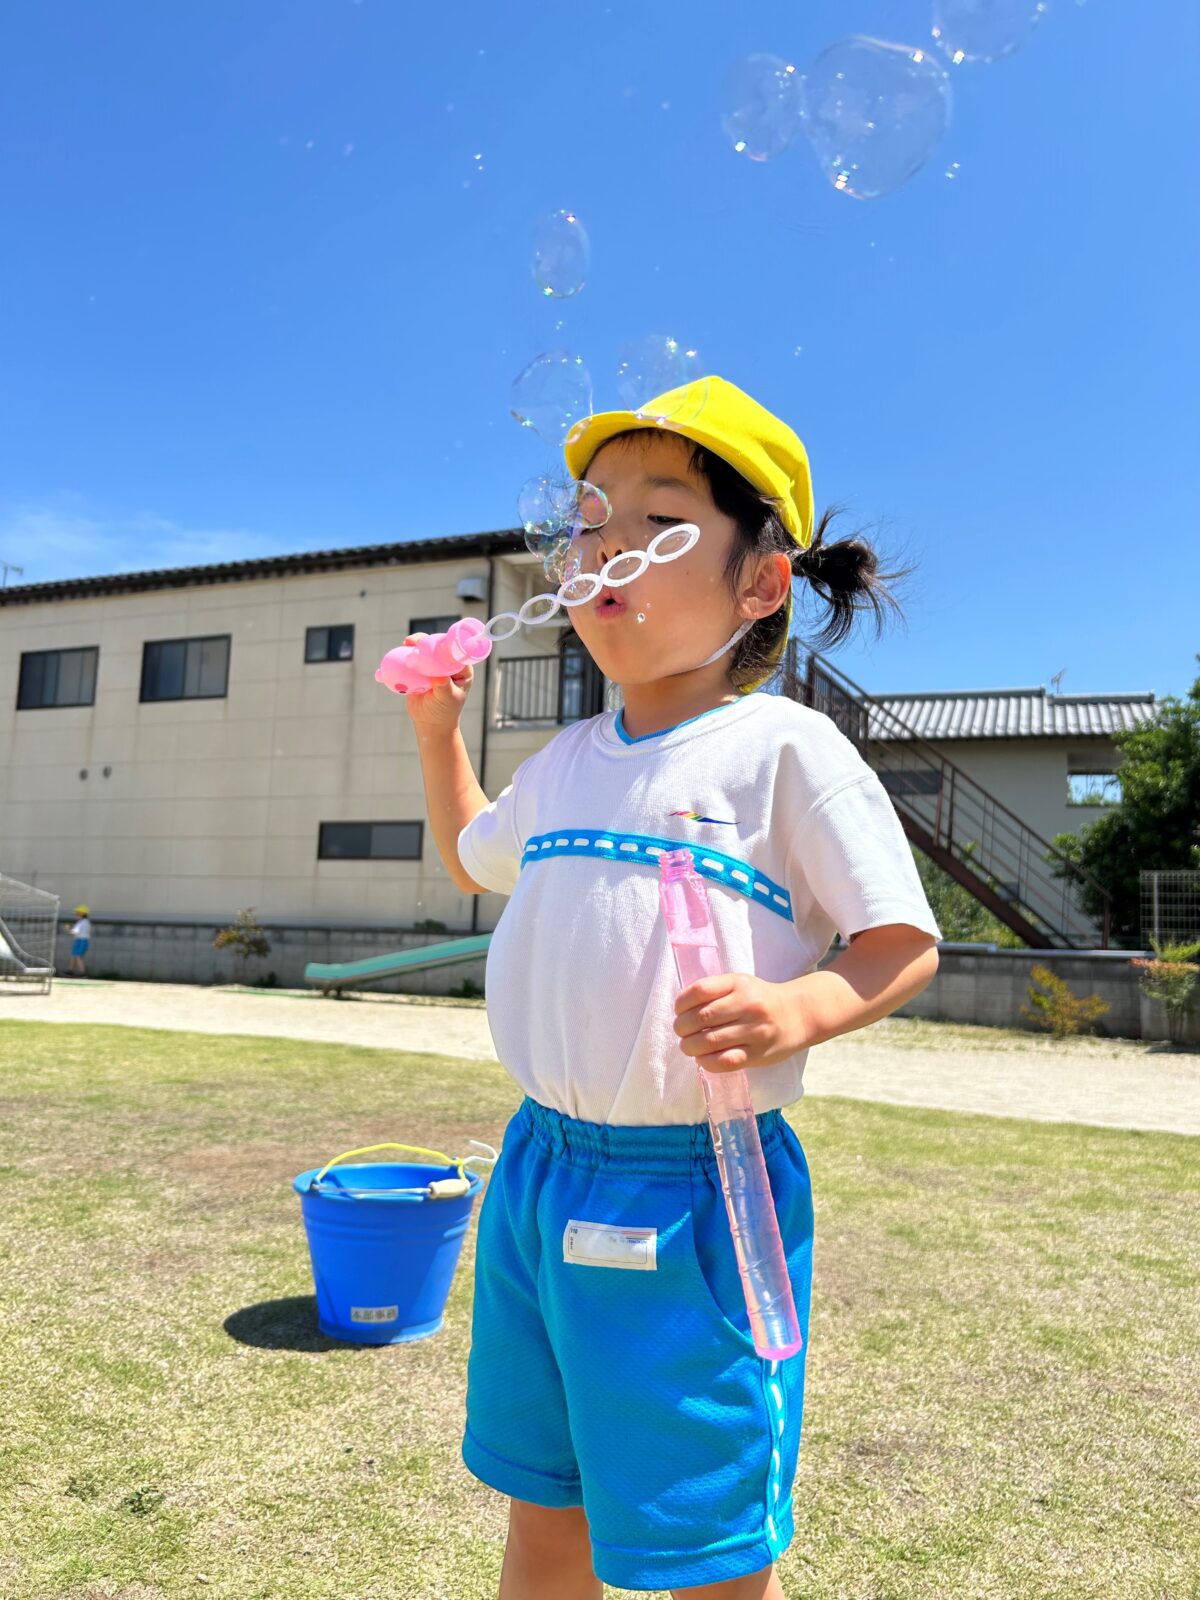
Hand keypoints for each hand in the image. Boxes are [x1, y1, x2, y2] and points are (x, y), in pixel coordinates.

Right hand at [397, 635, 473, 733]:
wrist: (431, 722)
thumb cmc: (445, 711)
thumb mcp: (448, 699)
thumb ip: (444, 688)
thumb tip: (439, 676)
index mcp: (460, 668)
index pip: (454, 651)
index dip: (443, 644)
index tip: (431, 642)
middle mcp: (447, 664)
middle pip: (436, 646)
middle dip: (425, 641)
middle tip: (413, 642)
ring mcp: (432, 666)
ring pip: (422, 651)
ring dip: (413, 645)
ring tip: (405, 643)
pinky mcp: (418, 671)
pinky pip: (410, 662)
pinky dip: (401, 657)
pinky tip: (393, 656)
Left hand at [672, 972, 811, 1073]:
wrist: (799, 1014)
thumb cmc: (762, 999)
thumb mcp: (741, 983)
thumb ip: (715, 991)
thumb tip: (681, 1010)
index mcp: (739, 983)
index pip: (699, 991)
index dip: (681, 1003)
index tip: (679, 1010)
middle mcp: (747, 1005)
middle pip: (701, 1018)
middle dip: (682, 1027)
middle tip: (681, 1031)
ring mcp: (754, 1031)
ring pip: (709, 1042)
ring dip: (690, 1046)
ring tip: (688, 1046)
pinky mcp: (758, 1054)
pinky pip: (725, 1061)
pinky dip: (706, 1062)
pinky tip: (702, 1059)